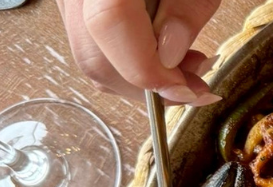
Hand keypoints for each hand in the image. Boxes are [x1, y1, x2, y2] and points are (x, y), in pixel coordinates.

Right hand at [57, 0, 221, 104]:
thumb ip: (186, 11)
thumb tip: (168, 59)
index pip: (109, 26)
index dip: (149, 71)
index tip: (188, 91)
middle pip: (94, 55)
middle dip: (149, 86)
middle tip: (195, 86)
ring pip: (91, 56)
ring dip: (141, 79)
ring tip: (187, 66)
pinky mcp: (76, 2)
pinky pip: (93, 43)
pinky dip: (129, 61)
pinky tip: (164, 52)